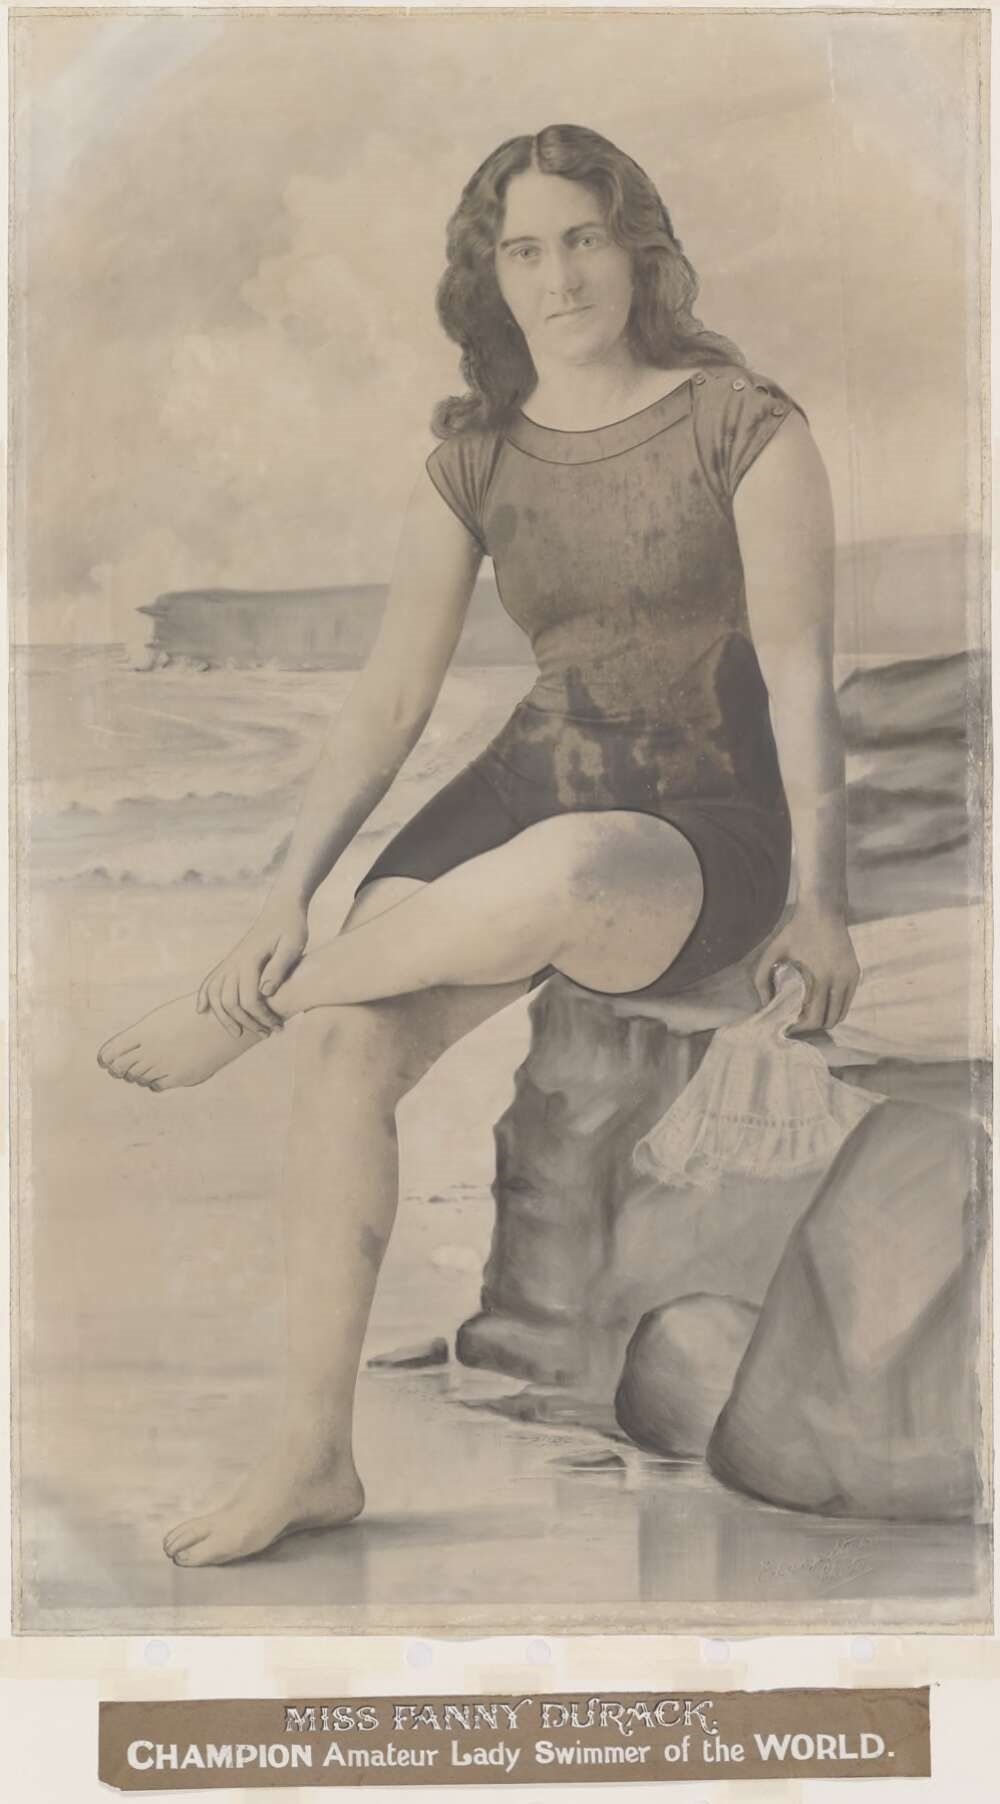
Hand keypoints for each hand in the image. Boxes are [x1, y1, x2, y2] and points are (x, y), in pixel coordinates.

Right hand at [196, 897, 308, 1037]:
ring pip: (215, 994)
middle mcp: (235, 961)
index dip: (263, 1017)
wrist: (282, 907)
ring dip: (224, 1017)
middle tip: (267, 1034)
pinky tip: (201, 1011)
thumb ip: (279, 968)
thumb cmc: (292, 927)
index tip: (279, 1027)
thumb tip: (265, 993)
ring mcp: (230, 960)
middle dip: (246, 1022)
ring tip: (238, 1033)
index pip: (250, 999)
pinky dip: (204, 996)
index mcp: (251, 959)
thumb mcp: (294, 946)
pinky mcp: (230, 960)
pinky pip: (210, 980)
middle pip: (230, 1002)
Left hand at [752, 901, 859, 1032]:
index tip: (787, 1028)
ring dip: (825, 1019)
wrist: (823, 910)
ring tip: (805, 1015)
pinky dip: (833, 1008)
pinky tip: (817, 1003)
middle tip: (795, 1024)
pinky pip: (846, 1002)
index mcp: (822, 977)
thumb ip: (761, 980)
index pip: (815, 1017)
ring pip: (841, 1014)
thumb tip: (766, 1005)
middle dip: (812, 1027)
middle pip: (830, 1021)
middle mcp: (841, 980)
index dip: (800, 1028)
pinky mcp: (856, 973)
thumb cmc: (795, 931)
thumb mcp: (772, 952)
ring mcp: (852, 977)